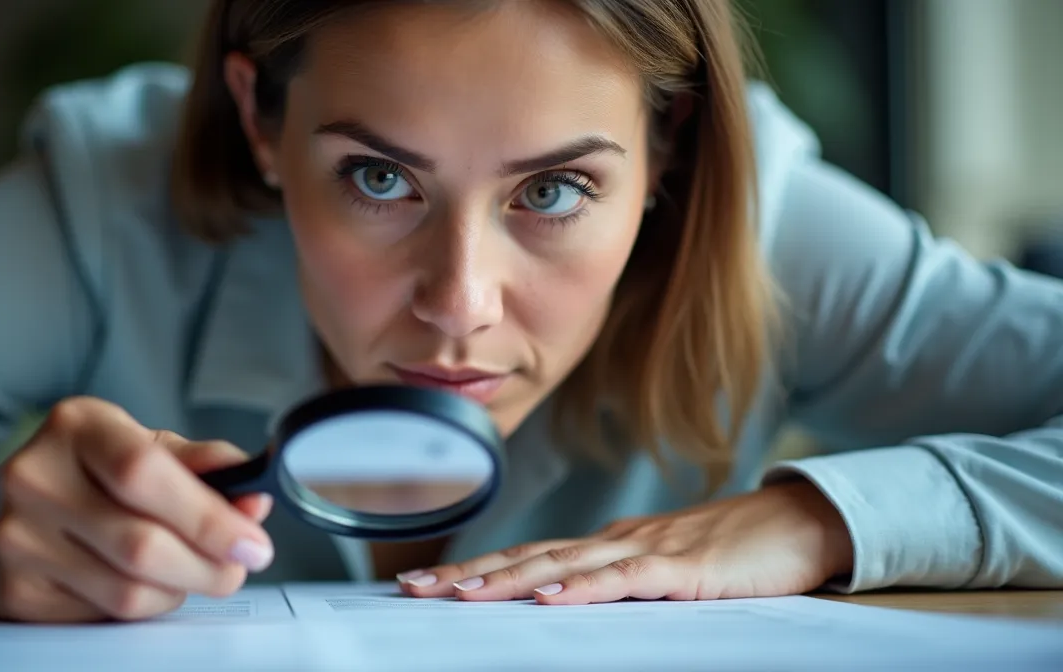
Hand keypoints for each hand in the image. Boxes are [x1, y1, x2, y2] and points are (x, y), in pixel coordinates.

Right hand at [0, 397, 273, 621]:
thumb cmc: (75, 473)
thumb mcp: (132, 445)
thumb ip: (196, 464)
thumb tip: (253, 491)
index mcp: (76, 427)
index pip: (145, 472)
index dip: (209, 514)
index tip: (252, 538)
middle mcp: (36, 478)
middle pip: (143, 544)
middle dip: (210, 564)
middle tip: (239, 564)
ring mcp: (19, 540)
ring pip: (130, 590)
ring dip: (183, 589)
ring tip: (196, 571)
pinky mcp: (17, 594)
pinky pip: (107, 615)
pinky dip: (146, 605)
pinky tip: (148, 583)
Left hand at [397, 480, 853, 604]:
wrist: (798, 524)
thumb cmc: (734, 553)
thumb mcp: (665, 575)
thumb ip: (620, 587)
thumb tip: (568, 606)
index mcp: (608, 546)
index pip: (529, 558)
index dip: (476, 569)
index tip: (426, 584)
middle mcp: (615, 542)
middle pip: (530, 558)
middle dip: (469, 574)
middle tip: (414, 589)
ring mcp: (647, 552)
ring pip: (564, 567)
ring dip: (509, 580)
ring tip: (461, 594)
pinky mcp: (681, 570)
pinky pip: (624, 581)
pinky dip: (583, 589)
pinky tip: (549, 597)